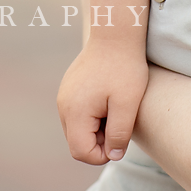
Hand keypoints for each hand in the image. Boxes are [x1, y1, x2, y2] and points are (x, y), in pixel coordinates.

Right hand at [57, 42, 151, 164]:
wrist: (115, 33)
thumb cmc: (124, 68)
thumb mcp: (127, 104)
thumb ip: (119, 134)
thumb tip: (112, 156)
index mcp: (75, 111)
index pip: (80, 152)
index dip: (102, 155)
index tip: (120, 139)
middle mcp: (63, 105)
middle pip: (77, 142)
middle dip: (99, 141)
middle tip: (120, 121)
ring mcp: (64, 96)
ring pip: (78, 129)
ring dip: (97, 128)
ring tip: (115, 109)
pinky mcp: (69, 89)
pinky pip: (78, 114)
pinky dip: (93, 115)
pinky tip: (109, 99)